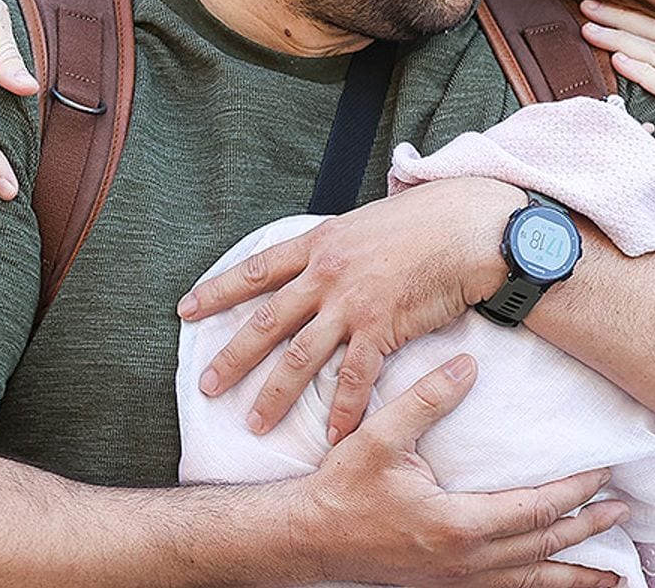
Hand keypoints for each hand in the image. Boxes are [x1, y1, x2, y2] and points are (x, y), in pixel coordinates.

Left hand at [178, 177, 518, 439]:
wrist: (468, 227)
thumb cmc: (427, 218)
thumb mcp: (370, 221)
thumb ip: (342, 244)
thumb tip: (329, 257)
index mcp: (321, 242)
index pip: (257, 269)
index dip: (219, 290)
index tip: (186, 308)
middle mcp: (327, 272)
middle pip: (267, 320)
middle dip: (233, 356)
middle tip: (206, 385)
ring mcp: (352, 302)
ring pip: (301, 357)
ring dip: (276, 394)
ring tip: (254, 424)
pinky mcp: (382, 327)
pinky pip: (355, 377)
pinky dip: (344, 410)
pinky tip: (334, 436)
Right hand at [300, 353, 625, 586]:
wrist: (309, 539)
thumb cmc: (343, 489)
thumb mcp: (381, 436)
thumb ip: (426, 399)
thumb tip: (467, 366)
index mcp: (456, 526)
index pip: (534, 510)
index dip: (573, 492)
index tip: (604, 475)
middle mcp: (464, 562)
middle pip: (542, 550)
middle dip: (588, 532)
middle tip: (624, 514)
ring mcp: (454, 581)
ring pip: (529, 583)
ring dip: (573, 575)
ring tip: (611, 576)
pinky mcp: (443, 586)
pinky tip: (549, 586)